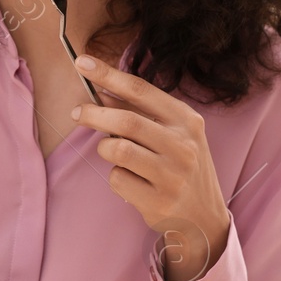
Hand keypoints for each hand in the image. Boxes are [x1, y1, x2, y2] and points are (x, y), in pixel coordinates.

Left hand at [71, 55, 230, 280]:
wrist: (203, 216)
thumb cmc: (180, 167)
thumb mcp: (172, 134)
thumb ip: (140, 113)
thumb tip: (100, 93)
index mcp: (186, 120)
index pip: (141, 90)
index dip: (108, 75)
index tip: (82, 63)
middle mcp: (184, 145)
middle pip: (126, 120)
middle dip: (93, 114)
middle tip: (77, 113)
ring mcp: (173, 175)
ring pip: (118, 150)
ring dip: (105, 148)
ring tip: (111, 152)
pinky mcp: (159, 201)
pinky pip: (118, 179)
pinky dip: (116, 176)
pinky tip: (130, 181)